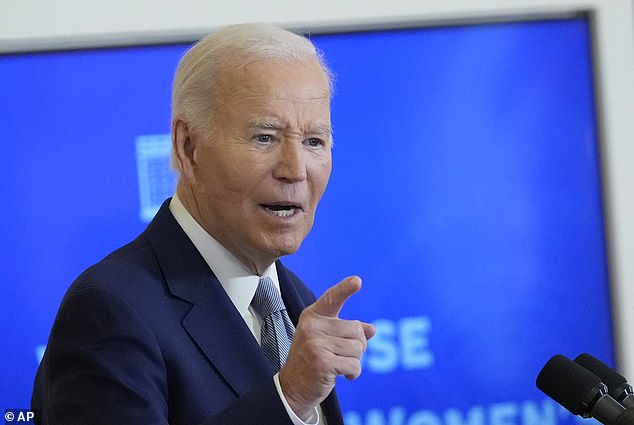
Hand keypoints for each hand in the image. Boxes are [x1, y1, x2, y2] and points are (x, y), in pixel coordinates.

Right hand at [279, 276, 375, 420]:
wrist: (292, 388)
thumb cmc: (310, 361)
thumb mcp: (327, 340)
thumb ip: (348, 332)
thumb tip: (372, 329)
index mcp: (313, 317)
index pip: (332, 298)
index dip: (345, 289)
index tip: (357, 281)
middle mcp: (313, 327)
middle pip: (357, 330)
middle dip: (357, 346)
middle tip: (341, 355)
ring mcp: (316, 344)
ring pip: (358, 348)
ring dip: (354, 361)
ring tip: (338, 364)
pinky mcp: (323, 362)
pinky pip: (354, 365)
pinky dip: (353, 373)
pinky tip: (341, 375)